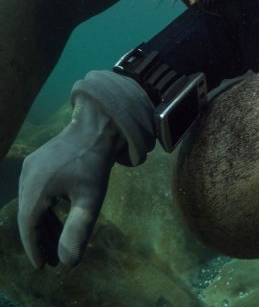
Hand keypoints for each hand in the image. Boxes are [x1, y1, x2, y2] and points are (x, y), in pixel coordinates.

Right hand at [17, 95, 123, 267]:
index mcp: (35, 188)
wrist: (98, 126)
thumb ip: (78, 230)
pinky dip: (46, 209)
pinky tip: (58, 220)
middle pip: (29, 216)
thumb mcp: (90, 199)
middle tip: (53, 261)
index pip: (29, 226)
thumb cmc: (95, 163)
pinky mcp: (38, 163)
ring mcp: (31, 169)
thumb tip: (69, 262)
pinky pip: (38, 192)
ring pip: (34, 205)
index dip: (34, 248)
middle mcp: (27, 178)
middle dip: (40, 240)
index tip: (43, 266)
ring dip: (44, 225)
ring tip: (56, 245)